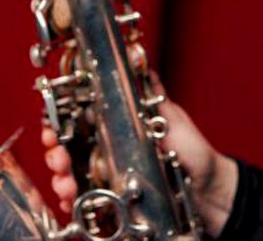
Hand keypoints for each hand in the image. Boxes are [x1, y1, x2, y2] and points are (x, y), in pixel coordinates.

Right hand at [41, 74, 238, 235]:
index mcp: (120, 125)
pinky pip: (87, 201)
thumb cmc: (194, 151)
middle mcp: (111, 148)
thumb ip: (152, 95)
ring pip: (72, 174)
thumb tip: (140, 60)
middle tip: (58, 158)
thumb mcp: (171, 118)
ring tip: (66, 184)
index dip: (61, 121)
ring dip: (62, 179)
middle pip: (69, 147)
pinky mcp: (114, 199)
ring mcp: (111, 174)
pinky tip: (71, 201)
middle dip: (56, 152)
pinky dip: (74, 202)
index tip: (53, 126)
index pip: (81, 120)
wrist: (210, 190)